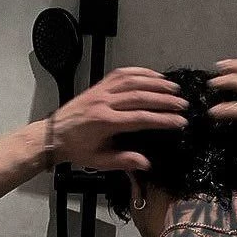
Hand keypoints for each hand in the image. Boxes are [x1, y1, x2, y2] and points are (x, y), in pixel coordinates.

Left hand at [49, 67, 188, 169]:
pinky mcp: (99, 85)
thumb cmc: (77, 149)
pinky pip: (121, 74)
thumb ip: (123, 161)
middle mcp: (104, 103)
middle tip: (182, 104)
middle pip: (140, 96)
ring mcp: (101, 91)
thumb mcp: (99, 161)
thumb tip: (146, 163)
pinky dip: (140, 72)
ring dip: (156, 83)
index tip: (180, 121)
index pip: (140, 118)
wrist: (53, 135)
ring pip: (133, 81)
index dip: (163, 119)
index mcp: (105, 123)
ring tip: (174, 89)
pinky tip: (154, 76)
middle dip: (164, 100)